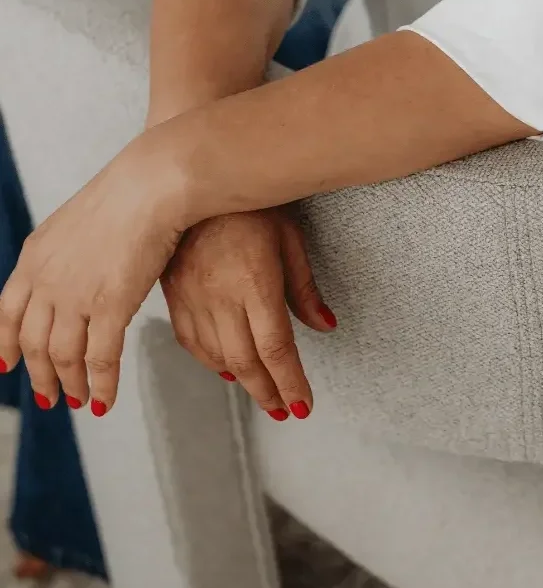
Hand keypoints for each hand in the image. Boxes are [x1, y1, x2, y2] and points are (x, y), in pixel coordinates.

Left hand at [0, 140, 183, 414]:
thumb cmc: (126, 197)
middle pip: (32, 343)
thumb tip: (72, 277)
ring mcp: (76, 296)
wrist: (150, 186)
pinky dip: (102, 385)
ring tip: (79, 402)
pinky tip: (105, 401)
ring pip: (63, 357)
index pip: (6, 314)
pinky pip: (100, 359)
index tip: (7, 365)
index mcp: (33, 258)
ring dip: (69, 386)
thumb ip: (64, 256)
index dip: (5, 345)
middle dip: (39, 376)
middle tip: (48, 397)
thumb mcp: (75, 224)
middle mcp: (47, 281)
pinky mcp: (111, 306)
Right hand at [160, 208, 335, 420]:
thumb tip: (325, 326)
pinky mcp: (172, 291)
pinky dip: (210, 360)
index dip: (290, 383)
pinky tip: (226, 368)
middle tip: (284, 410)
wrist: (196, 177)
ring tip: (263, 393)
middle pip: (245, 362)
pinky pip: (190, 339)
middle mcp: (220, 296)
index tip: (303, 405)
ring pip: (216, 355)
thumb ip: (304, 288)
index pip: (275, 349)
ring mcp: (192, 295)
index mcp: (255, 283)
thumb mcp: (290, 239)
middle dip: (267, 392)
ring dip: (241, 381)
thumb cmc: (252, 203)